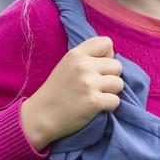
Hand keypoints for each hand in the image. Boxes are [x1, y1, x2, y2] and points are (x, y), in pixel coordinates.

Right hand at [21, 36, 123, 150]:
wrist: (40, 116)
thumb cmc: (56, 91)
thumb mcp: (66, 65)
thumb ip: (87, 58)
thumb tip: (112, 56)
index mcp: (76, 54)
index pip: (106, 42)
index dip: (107, 56)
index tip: (98, 68)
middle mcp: (83, 66)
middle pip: (117, 65)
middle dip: (111, 77)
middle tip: (96, 87)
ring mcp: (89, 84)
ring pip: (119, 84)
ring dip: (111, 93)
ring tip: (96, 97)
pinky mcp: (94, 102)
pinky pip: (116, 101)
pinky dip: (109, 107)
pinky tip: (96, 108)